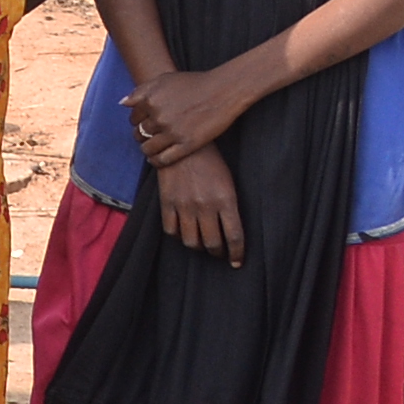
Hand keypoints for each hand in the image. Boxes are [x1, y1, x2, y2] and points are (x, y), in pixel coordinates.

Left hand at [129, 55, 260, 164]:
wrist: (222, 91)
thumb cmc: (194, 83)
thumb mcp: (163, 79)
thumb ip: (141, 91)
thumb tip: (123, 103)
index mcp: (150, 100)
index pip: (133, 118)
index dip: (137, 122)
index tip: (142, 124)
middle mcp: (158, 117)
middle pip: (140, 133)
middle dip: (141, 136)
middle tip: (147, 137)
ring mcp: (172, 132)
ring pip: (148, 148)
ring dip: (147, 150)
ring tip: (150, 149)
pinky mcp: (187, 144)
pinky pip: (164, 159)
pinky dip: (156, 161)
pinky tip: (156, 160)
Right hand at [155, 145, 248, 260]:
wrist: (182, 141)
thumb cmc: (211, 161)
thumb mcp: (228, 182)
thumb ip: (229, 207)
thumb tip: (229, 230)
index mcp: (226, 200)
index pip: (234, 237)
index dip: (236, 254)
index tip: (236, 262)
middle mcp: (205, 206)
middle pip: (212, 244)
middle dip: (218, 253)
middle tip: (219, 252)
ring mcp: (184, 205)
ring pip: (191, 241)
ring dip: (198, 248)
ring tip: (201, 245)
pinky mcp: (167, 202)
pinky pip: (171, 230)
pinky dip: (178, 236)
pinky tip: (183, 232)